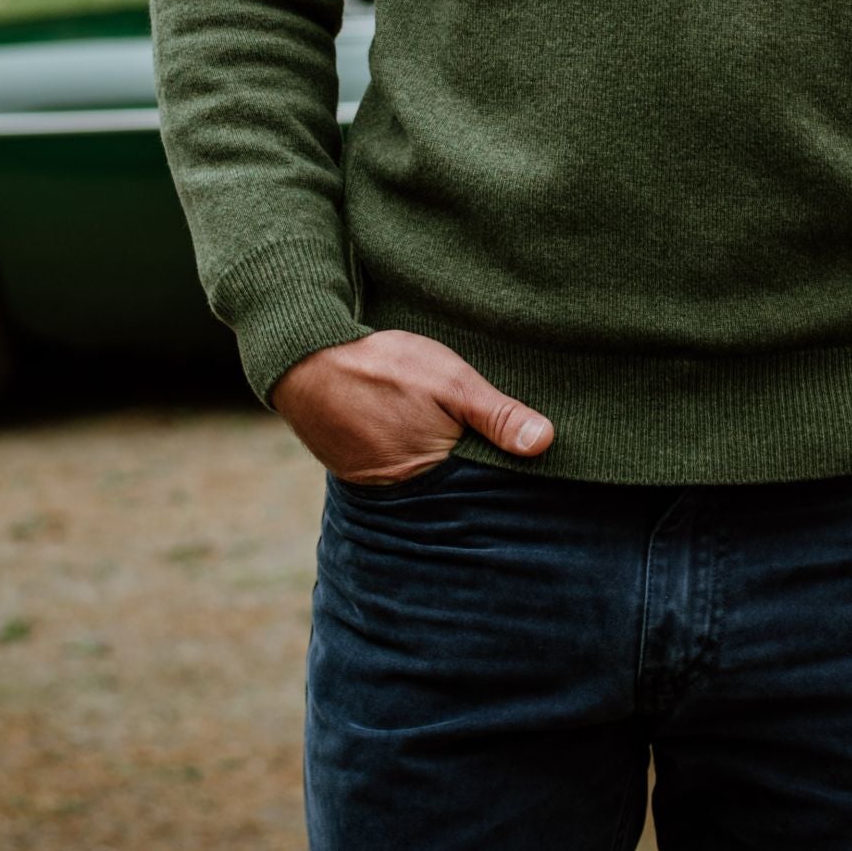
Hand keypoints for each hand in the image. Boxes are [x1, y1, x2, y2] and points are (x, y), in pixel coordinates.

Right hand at [269, 328, 554, 483]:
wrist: (305, 358)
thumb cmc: (383, 367)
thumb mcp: (450, 382)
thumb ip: (496, 414)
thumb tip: (546, 443)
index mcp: (435, 474)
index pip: (484, 488)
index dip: (505, 473)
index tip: (533, 464)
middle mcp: (405, 493)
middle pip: (455, 488)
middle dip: (475, 473)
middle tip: (495, 451)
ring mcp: (377, 484)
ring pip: (426, 480)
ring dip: (442, 465)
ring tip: (457, 442)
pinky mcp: (357, 472)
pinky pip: (397, 472)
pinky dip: (411, 458)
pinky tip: (419, 435)